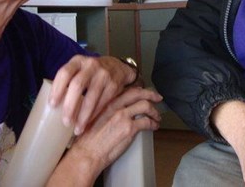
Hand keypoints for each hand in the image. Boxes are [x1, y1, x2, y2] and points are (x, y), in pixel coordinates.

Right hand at [47, 87, 162, 185]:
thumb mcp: (94, 117)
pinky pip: (147, 122)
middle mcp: (116, 105)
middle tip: (158, 98)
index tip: (144, 93)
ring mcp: (123, 116)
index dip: (139, 90)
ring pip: (146, 106)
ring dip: (154, 111)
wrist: (86, 153)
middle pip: (139, 93)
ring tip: (157, 117)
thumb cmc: (87, 140)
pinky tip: (154, 127)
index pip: (127, 90)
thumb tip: (119, 110)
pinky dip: (153, 123)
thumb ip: (107, 110)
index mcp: (107, 102)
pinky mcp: (129, 128)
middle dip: (151, 95)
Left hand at [49, 55, 134, 134]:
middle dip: (70, 106)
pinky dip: (94, 115)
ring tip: (77, 129)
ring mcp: (104, 74)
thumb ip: (69, 80)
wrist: (117, 67)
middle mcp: (91, 65)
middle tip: (65, 122)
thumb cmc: (91, 72)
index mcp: (77, 61)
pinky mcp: (113, 84)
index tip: (52, 105)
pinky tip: (88, 123)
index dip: (57, 89)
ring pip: (91, 97)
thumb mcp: (79, 69)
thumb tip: (51, 106)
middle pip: (77, 85)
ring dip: (83, 116)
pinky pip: (102, 102)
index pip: (64, 73)